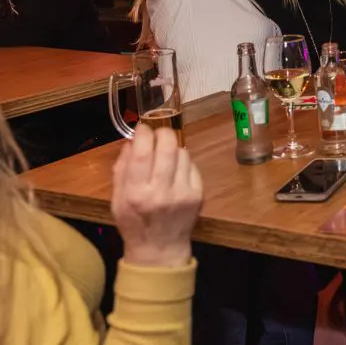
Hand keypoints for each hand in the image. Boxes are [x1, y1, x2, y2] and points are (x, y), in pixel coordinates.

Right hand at [111, 125, 202, 267]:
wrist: (160, 248)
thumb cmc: (133, 223)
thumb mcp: (117, 199)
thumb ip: (122, 169)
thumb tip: (132, 141)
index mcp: (136, 194)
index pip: (142, 154)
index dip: (144, 134)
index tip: (143, 127)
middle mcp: (161, 192)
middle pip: (167, 148)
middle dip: (163, 133)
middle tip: (158, 133)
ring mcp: (183, 193)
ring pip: (182, 154)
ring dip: (173, 148)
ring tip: (165, 155)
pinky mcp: (198, 194)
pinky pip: (192, 166)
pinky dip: (183, 161)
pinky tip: (176, 169)